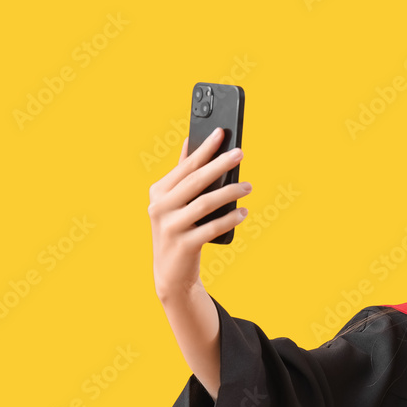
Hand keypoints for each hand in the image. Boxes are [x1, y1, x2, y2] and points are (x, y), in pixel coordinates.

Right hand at [147, 128, 250, 301]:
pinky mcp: (184, 245)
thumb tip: (190, 142)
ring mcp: (170, 227)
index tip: (221, 133)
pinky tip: (243, 212)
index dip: (204, 149)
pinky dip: (229, 218)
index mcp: (158, 192)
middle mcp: (160, 207)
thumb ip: (182, 174)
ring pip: (205, 203)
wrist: (171, 273)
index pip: (186, 166)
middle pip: (196, 181)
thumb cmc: (178, 230)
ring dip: (230, 193)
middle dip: (219, 165)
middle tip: (240, 153)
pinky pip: (211, 228)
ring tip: (248, 187)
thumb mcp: (174, 202)